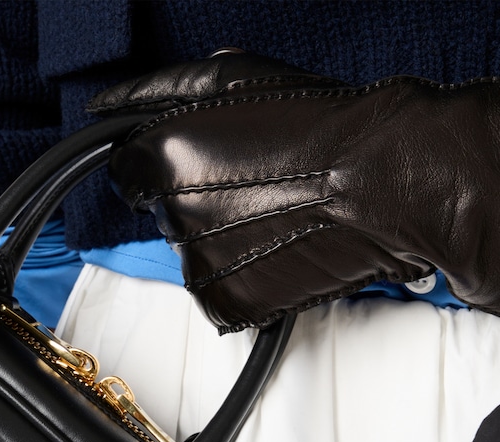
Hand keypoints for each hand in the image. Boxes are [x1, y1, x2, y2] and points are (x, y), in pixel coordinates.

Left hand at [91, 53, 499, 342]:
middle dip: (198, 203)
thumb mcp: (235, 81)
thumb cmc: (324, 127)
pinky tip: (275, 250)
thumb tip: (111, 109)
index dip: (161, 168)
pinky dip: (241, 277)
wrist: (388, 182)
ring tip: (274, 218)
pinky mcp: (230, 303)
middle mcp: (174, 216)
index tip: (195, 168)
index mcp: (165, 157)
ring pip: (191, 255)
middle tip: (254, 188)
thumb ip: (163, 94)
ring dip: (222, 242)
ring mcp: (202, 266)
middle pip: (163, 216)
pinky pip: (216, 293)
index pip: (125, 172)